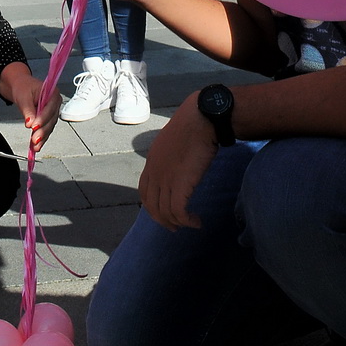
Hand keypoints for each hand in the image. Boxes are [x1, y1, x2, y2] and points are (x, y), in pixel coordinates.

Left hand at [0, 63, 59, 152]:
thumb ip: (28, 110)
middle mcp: (55, 103)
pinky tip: (37, 145)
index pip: (50, 108)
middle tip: (35, 139)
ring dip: (42, 137)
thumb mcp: (24, 97)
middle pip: (51, 120)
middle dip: (42, 131)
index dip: (43, 118)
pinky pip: (46, 129)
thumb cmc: (23, 87)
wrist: (21, 87)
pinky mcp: (48, 119)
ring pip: (49, 127)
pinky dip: (41, 138)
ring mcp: (52, 112)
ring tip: (35, 145)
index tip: (34, 126)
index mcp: (52, 93)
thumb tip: (30, 122)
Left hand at [138, 94, 217, 229]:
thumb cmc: (193, 124)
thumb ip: (171, 154)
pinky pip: (178, 212)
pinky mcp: (180, 183)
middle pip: (151, 206)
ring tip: (192, 224)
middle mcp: (155, 171)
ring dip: (178, 223)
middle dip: (163, 220)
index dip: (152, 206)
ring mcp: (166, 178)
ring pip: (165, 212)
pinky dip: (187, 221)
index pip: (144, 191)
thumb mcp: (175, 140)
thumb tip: (180, 162)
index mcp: (152, 161)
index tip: (164, 213)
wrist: (201, 118)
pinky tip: (197, 222)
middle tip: (175, 228)